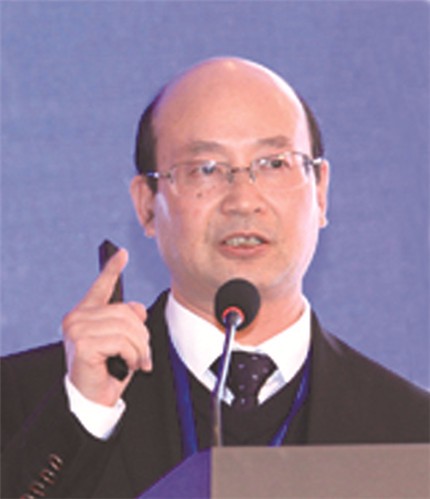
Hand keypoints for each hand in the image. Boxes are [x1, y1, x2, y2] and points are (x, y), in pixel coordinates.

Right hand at [62, 249, 151, 405]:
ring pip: (127, 327)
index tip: (123, 254)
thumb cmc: (107, 372)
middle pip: (126, 312)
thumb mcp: (124, 342)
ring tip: (137, 362)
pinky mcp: (83, 343)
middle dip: (142, 336)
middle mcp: (77, 318)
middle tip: (143, 355)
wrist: (93, 400)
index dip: (113, 269)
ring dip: (139, 348)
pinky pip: (122, 341)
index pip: (101, 287)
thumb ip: (128, 322)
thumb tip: (138, 309)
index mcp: (85, 314)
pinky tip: (128, 366)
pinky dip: (133, 355)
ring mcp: (77, 329)